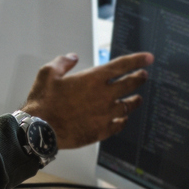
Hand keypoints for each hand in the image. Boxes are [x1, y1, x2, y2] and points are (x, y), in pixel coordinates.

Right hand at [21, 51, 153, 150]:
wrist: (40, 130)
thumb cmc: (44, 102)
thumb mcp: (48, 73)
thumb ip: (63, 62)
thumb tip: (72, 57)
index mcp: (93, 79)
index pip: (122, 65)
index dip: (138, 60)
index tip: (148, 58)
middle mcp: (103, 96)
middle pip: (130, 85)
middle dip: (140, 78)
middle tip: (144, 75)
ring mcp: (104, 115)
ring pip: (128, 106)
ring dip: (134, 101)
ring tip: (137, 99)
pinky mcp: (101, 131)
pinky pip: (119, 124)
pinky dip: (123, 120)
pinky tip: (123, 119)